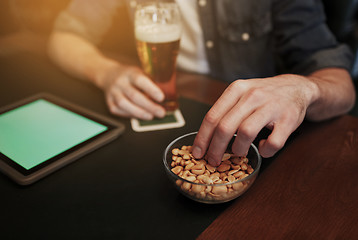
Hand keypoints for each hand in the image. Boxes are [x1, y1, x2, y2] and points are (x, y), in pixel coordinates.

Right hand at [100, 64, 165, 119]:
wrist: (108, 75)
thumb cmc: (130, 76)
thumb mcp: (140, 72)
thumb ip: (151, 82)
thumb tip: (167, 96)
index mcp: (130, 73)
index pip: (141, 80)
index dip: (151, 90)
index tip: (161, 98)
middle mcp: (120, 82)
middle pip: (134, 95)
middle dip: (149, 106)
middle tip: (161, 112)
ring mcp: (113, 92)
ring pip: (124, 104)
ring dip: (139, 112)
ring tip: (151, 116)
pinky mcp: (109, 102)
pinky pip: (119, 110)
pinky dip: (130, 114)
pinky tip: (139, 116)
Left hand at [192, 74, 316, 165]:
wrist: (297, 88)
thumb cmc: (263, 96)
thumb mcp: (241, 94)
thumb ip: (225, 111)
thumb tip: (205, 138)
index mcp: (237, 89)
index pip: (212, 116)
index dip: (202, 137)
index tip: (197, 152)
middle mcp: (252, 95)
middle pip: (225, 127)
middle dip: (215, 149)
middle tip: (213, 161)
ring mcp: (271, 106)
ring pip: (246, 133)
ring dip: (239, 149)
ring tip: (239, 153)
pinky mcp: (289, 119)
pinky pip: (273, 142)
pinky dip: (265, 150)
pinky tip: (263, 147)